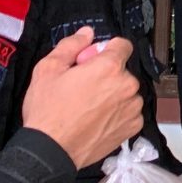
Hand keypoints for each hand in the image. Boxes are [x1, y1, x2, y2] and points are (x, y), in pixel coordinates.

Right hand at [20, 29, 143, 169]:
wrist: (51, 149)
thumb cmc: (48, 111)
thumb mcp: (48, 70)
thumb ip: (71, 46)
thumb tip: (87, 33)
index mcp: (109, 67)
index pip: (122, 45)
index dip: (105, 50)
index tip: (91, 61)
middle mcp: (127, 85)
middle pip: (122, 70)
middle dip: (105, 74)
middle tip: (82, 87)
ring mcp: (133, 107)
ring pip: (126, 91)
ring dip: (112, 94)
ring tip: (87, 106)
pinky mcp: (133, 126)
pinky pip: (129, 111)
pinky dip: (116, 113)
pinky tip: (96, 119)